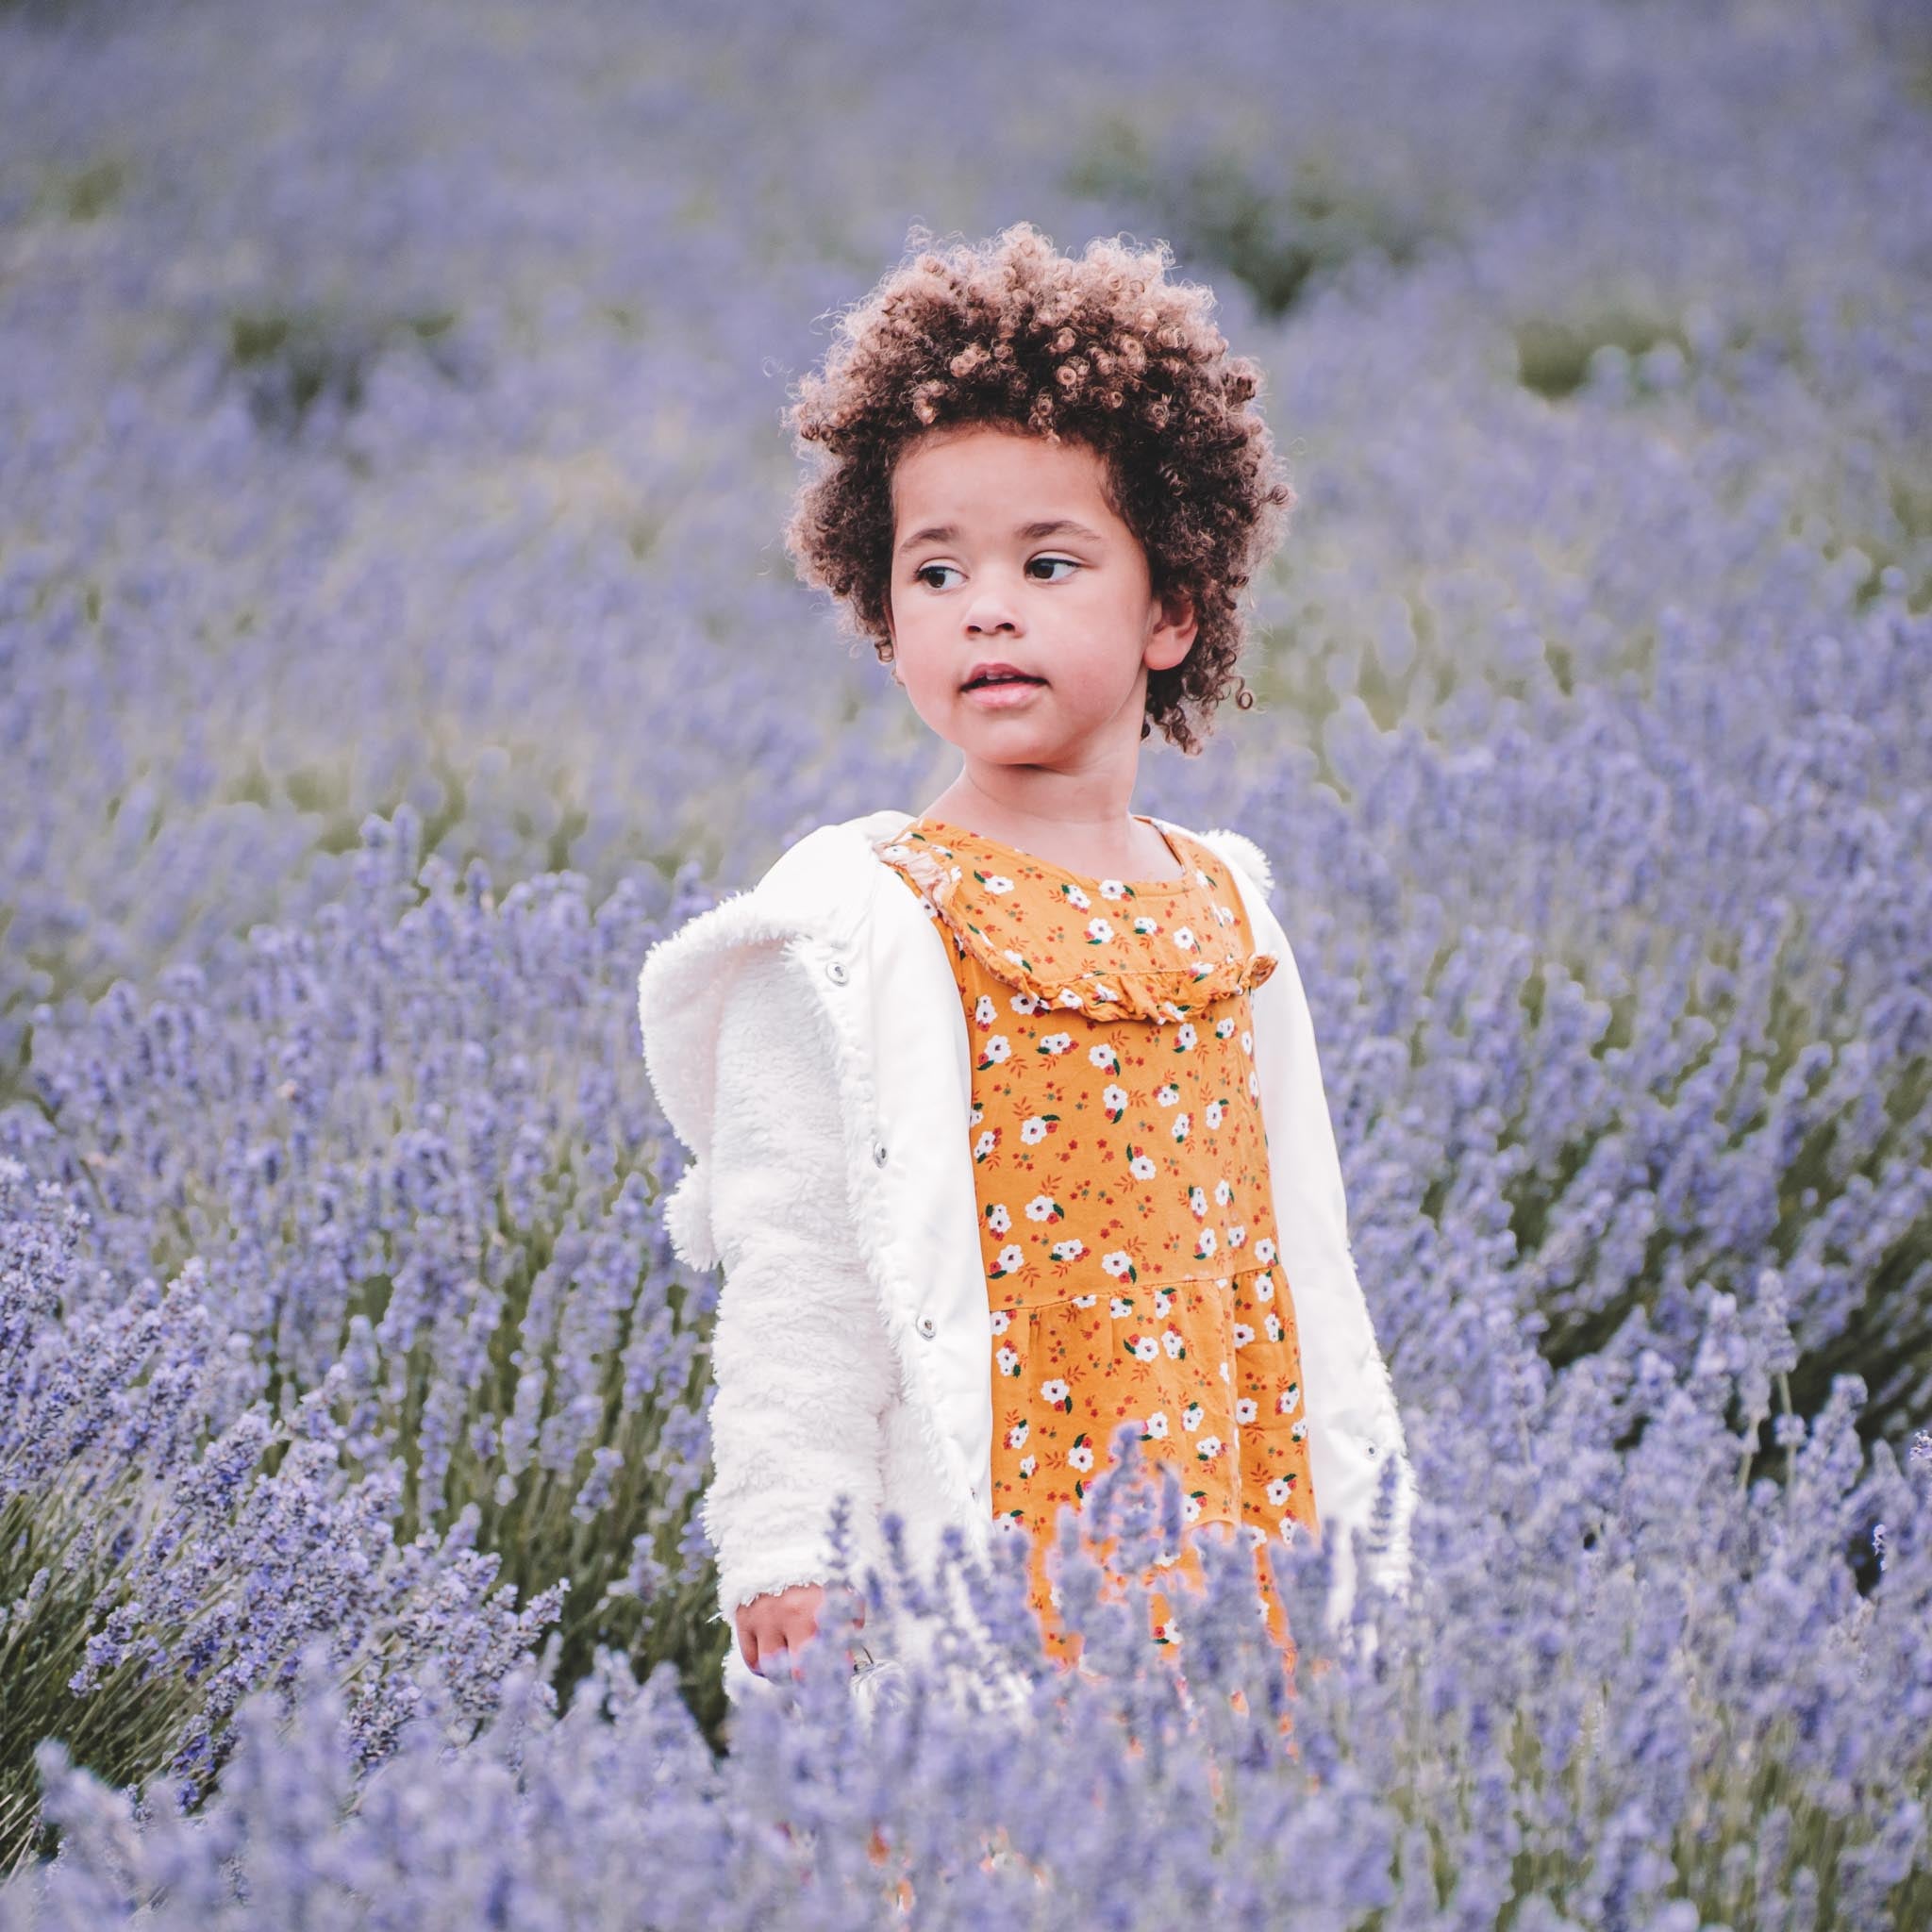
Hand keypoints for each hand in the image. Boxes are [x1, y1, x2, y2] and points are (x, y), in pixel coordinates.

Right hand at [735, 1581, 867, 1680]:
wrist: (780, 1541)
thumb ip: (848, 1624)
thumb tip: (847, 1661)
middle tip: (813, 1676)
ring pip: (772, 1670)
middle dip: (809, 1680)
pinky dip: (764, 1667)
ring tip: (793, 1665)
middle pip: (799, 1674)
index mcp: (822, 1607)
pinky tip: (776, 1656)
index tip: (837, 1679)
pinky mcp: (744, 1618)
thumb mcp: (842, 1592)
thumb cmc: (817, 1574)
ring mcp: (764, 1617)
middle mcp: (792, 1613)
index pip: (832, 1660)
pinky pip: (752, 1660)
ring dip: (784, 1675)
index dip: (836, 1676)